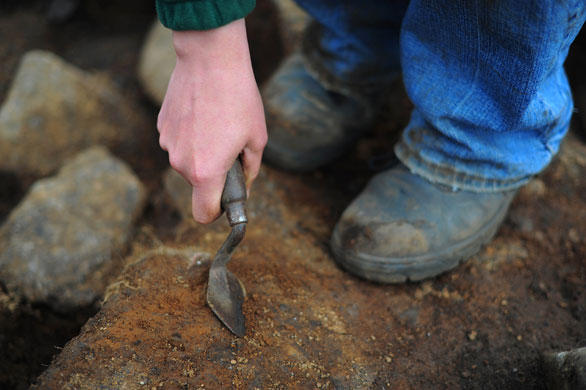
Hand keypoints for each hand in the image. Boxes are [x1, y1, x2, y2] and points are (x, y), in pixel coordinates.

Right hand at [158, 19, 266, 223]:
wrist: (210, 57)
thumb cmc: (239, 98)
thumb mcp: (257, 139)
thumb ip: (249, 171)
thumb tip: (242, 186)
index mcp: (206, 172)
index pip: (203, 214)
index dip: (217, 212)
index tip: (226, 200)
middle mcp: (181, 163)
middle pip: (198, 184)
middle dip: (215, 173)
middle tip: (232, 146)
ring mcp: (167, 144)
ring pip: (188, 161)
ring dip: (203, 152)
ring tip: (218, 123)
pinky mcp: (162, 126)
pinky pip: (179, 142)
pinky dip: (191, 136)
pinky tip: (203, 112)